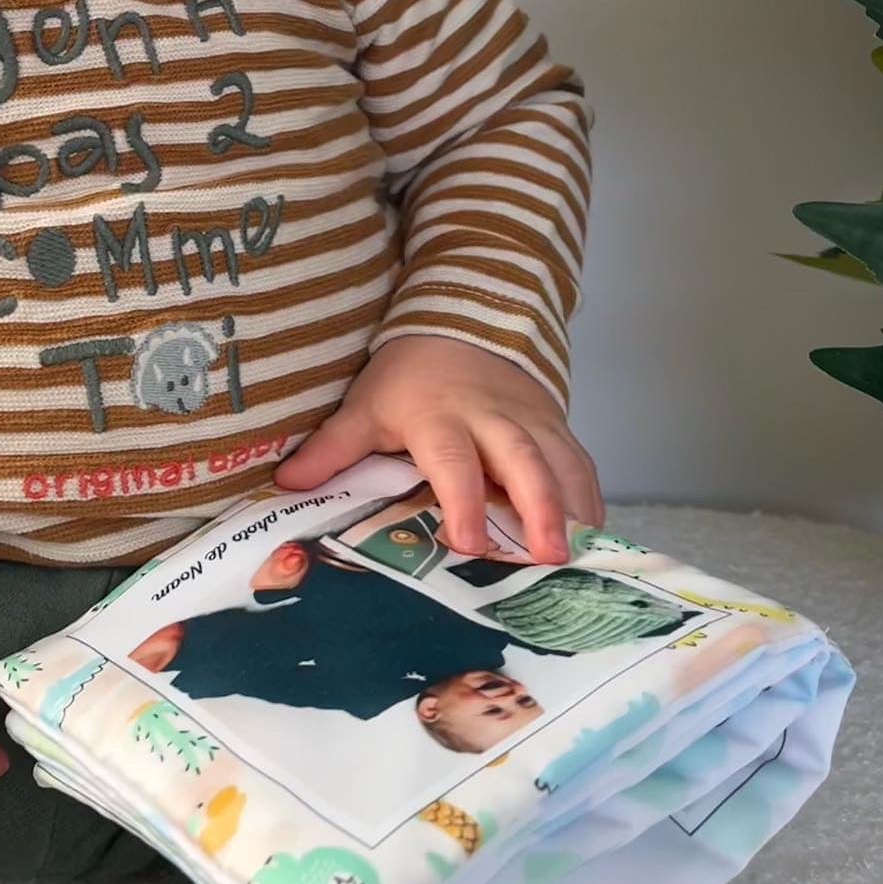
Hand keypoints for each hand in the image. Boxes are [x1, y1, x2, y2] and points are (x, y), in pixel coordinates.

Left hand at [274, 337, 602, 563]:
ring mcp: (531, 422)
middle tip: (550, 557)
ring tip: (582, 560)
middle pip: (524, 462)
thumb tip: (287, 486)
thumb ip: (332, 448)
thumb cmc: (408, 377)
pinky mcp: (556, 426)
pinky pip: (580, 464)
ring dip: (574, 512)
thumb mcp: (366, 407)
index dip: (462, 498)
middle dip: (540, 508)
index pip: (453, 460)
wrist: (458, 323)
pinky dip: (590, 502)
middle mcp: (493, 420)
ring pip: (562, 464)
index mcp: (440, 418)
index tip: (467, 540)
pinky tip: (595, 541)